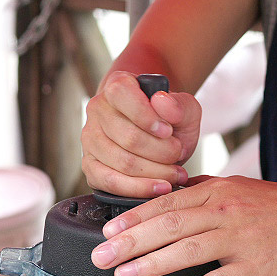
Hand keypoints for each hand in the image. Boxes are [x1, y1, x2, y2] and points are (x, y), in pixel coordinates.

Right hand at [81, 71, 201, 198]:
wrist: (160, 135)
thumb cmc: (169, 120)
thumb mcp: (185, 109)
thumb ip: (179, 105)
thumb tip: (162, 102)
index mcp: (117, 86)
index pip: (121, 95)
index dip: (147, 116)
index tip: (168, 131)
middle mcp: (98, 110)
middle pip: (128, 137)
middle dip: (161, 151)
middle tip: (178, 154)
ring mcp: (91, 139)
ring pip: (122, 162)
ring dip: (155, 172)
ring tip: (175, 172)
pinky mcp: (91, 166)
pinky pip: (110, 183)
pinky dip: (138, 189)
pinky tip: (159, 187)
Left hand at [90, 175, 276, 275]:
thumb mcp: (239, 187)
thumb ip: (204, 190)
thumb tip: (170, 194)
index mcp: (217, 190)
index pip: (166, 203)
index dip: (133, 218)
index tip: (107, 232)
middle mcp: (224, 210)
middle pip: (169, 225)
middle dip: (130, 242)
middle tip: (100, 257)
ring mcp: (241, 237)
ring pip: (188, 249)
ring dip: (151, 264)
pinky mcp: (257, 264)